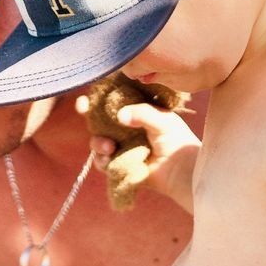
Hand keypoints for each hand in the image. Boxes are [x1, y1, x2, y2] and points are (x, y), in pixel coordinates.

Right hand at [76, 94, 198, 207]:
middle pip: (99, 122)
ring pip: (98, 143)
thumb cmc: (176, 140)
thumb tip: (120, 116)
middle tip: (83, 109)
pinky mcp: (119, 166)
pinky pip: (103, 163)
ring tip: (108, 147)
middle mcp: (125, 130)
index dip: (97, 99)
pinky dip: (103, 161)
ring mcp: (121, 148)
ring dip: (97, 143)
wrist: (181, 169)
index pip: (112, 103)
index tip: (87, 96)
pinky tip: (109, 159)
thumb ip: (142, 113)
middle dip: (89, 116)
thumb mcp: (162, 119)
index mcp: (135, 113)